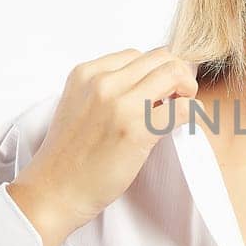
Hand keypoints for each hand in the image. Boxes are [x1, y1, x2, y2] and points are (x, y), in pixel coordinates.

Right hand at [9, 46, 200, 245]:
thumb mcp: (79, 106)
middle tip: (179, 97)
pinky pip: (182, 108)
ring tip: (181, 108)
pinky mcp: (136, 130)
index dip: (155, 70)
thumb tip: (149, 87)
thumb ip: (107, 90)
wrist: (53, 190)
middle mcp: (103, 82)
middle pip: (160, 58)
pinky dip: (192, 113)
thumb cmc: (69, 155)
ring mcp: (120, 104)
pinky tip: (186, 123)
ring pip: (174, 73)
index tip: (160, 89)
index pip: (137, 55)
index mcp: (86, 73)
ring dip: (187, 89)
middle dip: (177, 73)